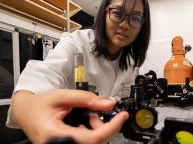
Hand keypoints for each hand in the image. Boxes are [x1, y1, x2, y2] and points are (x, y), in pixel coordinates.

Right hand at [11, 89, 128, 143]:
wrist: (27, 112)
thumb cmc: (39, 105)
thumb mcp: (62, 96)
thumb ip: (86, 99)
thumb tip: (108, 103)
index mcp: (56, 135)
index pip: (92, 138)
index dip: (111, 128)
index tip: (122, 117)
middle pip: (94, 142)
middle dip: (102, 126)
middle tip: (97, 111)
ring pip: (91, 143)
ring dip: (96, 129)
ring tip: (87, 114)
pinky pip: (85, 142)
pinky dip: (89, 131)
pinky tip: (82, 121)